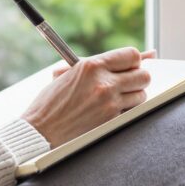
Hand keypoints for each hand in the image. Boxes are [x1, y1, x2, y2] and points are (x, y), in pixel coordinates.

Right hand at [22, 47, 156, 146]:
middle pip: (143, 75)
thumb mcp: (70, 73)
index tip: (128, 66)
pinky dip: (125, 111)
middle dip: (137, 78)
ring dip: (133, 96)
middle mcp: (104, 83)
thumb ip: (99, 64)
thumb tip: (143, 55)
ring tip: (115, 98)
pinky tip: (109, 111)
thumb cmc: (52, 101)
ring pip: (141, 95)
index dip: (133, 61)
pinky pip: (131, 112)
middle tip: (126, 82)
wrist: (41, 130)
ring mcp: (109, 103)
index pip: (131, 55)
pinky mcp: (111, 121)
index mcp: (92, 65)